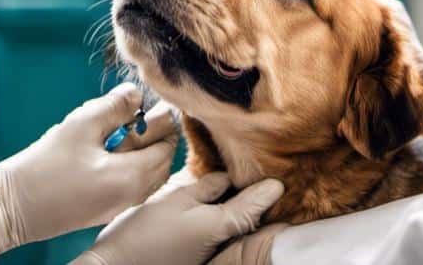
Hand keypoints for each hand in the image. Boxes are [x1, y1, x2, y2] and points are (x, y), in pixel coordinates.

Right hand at [0, 83, 177, 254]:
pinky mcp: (106, 209)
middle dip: (152, 134)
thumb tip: (138, 95)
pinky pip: (131, 182)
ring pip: (147, 171)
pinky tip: (101, 150)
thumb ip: (115, 106)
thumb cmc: (47, 165)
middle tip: (128, 114)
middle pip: (162, 159)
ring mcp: (120, 205)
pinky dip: (127, 162)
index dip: (161, 119)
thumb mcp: (82, 125)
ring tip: (113, 130)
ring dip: (139, 148)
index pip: (168, 143)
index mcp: (134, 177)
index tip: (145, 101)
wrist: (13, 206)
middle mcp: (134, 196)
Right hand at [72, 172, 284, 264]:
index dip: (267, 191)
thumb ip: (204, 188)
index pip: (254, 206)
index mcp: (221, 226)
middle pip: (244, 215)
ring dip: (233, 203)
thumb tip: (226, 178)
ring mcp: (207, 247)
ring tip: (235, 178)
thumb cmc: (143, 233)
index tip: (279, 181)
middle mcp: (219, 240)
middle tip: (258, 172)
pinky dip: (215, 212)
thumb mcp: (175, 201)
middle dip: (250, 196)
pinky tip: (206, 195)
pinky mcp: (193, 251)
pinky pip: (213, 227)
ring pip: (228, 221)